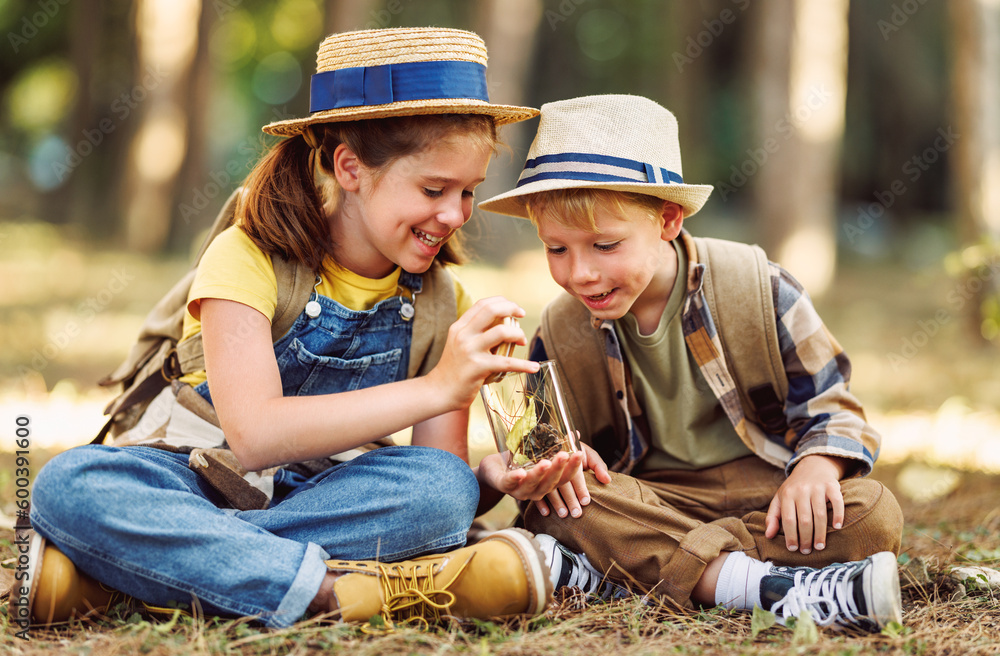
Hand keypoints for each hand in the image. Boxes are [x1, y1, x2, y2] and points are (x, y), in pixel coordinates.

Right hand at [426, 296, 538, 410]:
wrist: (439, 391)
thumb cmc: (454, 369)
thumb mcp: (459, 344)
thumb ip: (475, 333)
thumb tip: (501, 324)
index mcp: (459, 327)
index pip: (482, 304)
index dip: (502, 302)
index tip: (514, 308)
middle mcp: (463, 335)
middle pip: (491, 310)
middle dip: (511, 308)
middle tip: (522, 314)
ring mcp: (470, 350)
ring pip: (501, 332)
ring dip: (518, 334)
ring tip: (522, 341)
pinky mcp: (478, 367)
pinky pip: (506, 362)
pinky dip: (524, 364)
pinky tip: (534, 366)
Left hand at [478, 449, 584, 500]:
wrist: (493, 469)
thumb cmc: (520, 461)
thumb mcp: (539, 454)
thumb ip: (555, 446)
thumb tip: (576, 434)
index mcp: (547, 483)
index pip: (564, 478)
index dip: (572, 467)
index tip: (580, 453)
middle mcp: (536, 490)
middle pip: (550, 483)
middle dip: (558, 469)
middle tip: (564, 455)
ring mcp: (519, 490)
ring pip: (531, 485)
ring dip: (539, 474)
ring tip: (546, 462)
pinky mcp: (502, 485)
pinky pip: (509, 483)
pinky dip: (514, 478)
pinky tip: (520, 472)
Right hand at [534, 442, 610, 518]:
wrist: (551, 440)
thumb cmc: (577, 451)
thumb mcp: (588, 454)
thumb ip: (598, 466)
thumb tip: (607, 480)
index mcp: (569, 453)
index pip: (575, 473)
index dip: (580, 488)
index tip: (585, 501)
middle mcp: (554, 460)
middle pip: (562, 483)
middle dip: (570, 499)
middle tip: (577, 513)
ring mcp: (542, 469)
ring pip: (548, 487)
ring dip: (556, 502)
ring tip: (564, 514)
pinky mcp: (532, 475)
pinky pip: (533, 489)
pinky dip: (540, 502)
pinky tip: (546, 513)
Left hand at [765, 455, 846, 553]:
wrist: (813, 466)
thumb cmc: (794, 488)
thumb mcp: (779, 498)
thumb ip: (773, 516)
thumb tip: (768, 536)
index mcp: (787, 494)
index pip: (788, 519)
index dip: (790, 536)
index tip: (793, 549)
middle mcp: (801, 490)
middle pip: (804, 519)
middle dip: (806, 538)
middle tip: (807, 551)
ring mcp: (817, 487)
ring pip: (820, 514)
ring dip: (820, 533)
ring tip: (820, 546)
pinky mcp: (832, 485)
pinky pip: (837, 502)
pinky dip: (838, 515)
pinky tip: (837, 527)